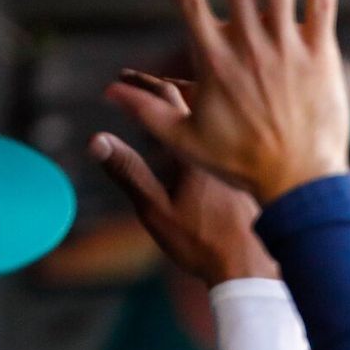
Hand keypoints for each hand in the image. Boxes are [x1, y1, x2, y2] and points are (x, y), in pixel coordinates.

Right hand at [92, 71, 276, 285]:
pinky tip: (203, 128)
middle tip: (134, 81)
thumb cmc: (204, 244)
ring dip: (187, 96)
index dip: (139, 85)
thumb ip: (128, 172)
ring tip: (166, 95)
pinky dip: (212, 115)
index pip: (167, 97)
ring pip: (218, 108)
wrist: (253, 268)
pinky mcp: (251, 170)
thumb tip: (96, 139)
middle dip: (158, 85)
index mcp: (196, 149)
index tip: (117, 83)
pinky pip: (234, 126)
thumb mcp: (156, 211)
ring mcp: (241, 154)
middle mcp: (224, 143)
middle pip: (193, 94)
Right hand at [106, 0, 349, 201]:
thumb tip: (108, 93)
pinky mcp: (321, 56)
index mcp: (215, 61)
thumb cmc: (242, 165)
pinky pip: (323, 4)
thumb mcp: (184, 140)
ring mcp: (288, 48)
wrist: (299, 181)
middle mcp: (250, 46)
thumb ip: (146, 111)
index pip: (189, 4)